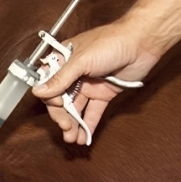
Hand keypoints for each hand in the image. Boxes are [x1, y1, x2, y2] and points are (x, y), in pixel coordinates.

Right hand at [31, 20, 159, 144]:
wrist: (142, 43)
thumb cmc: (111, 42)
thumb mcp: (81, 60)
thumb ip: (60, 79)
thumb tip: (38, 91)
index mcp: (63, 61)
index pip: (48, 84)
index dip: (50, 98)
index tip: (58, 105)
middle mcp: (73, 74)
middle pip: (61, 100)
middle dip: (62, 116)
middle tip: (66, 128)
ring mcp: (88, 85)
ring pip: (76, 109)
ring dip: (73, 125)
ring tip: (73, 138)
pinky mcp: (103, 93)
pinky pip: (93, 112)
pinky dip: (89, 125)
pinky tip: (84, 137)